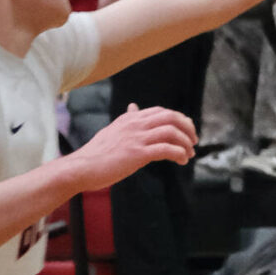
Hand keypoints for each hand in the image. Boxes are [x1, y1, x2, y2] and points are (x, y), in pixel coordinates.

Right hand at [73, 106, 196, 189]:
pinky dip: (179, 154)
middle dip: (187, 128)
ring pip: (171, 132)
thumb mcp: (113, 130)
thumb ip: (127, 120)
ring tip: (189, 153)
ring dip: (185, 143)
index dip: (179, 119)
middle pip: (171, 117)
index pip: (161, 111)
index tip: (187, 131)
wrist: (81, 168)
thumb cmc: (97, 153)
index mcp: (130, 118)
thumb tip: (134, 107)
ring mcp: (136, 138)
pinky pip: (166, 149)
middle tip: (194, 141)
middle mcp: (134, 124)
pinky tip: (182, 160)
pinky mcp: (137, 154)